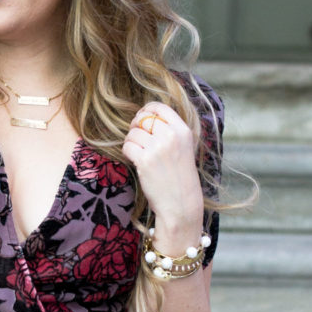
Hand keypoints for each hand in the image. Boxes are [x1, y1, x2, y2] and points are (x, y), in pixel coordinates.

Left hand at [122, 101, 203, 244]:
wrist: (181, 204)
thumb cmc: (180, 177)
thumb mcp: (183, 148)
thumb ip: (170, 131)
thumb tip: (145, 115)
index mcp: (183, 131)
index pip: (159, 107)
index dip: (146, 110)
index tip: (141, 119)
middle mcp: (171, 136)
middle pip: (143, 118)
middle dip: (135, 126)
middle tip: (137, 138)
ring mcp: (157, 148)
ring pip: (133, 133)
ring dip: (131, 142)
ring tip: (139, 154)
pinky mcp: (145, 161)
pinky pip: (127, 146)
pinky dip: (127, 153)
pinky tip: (135, 161)